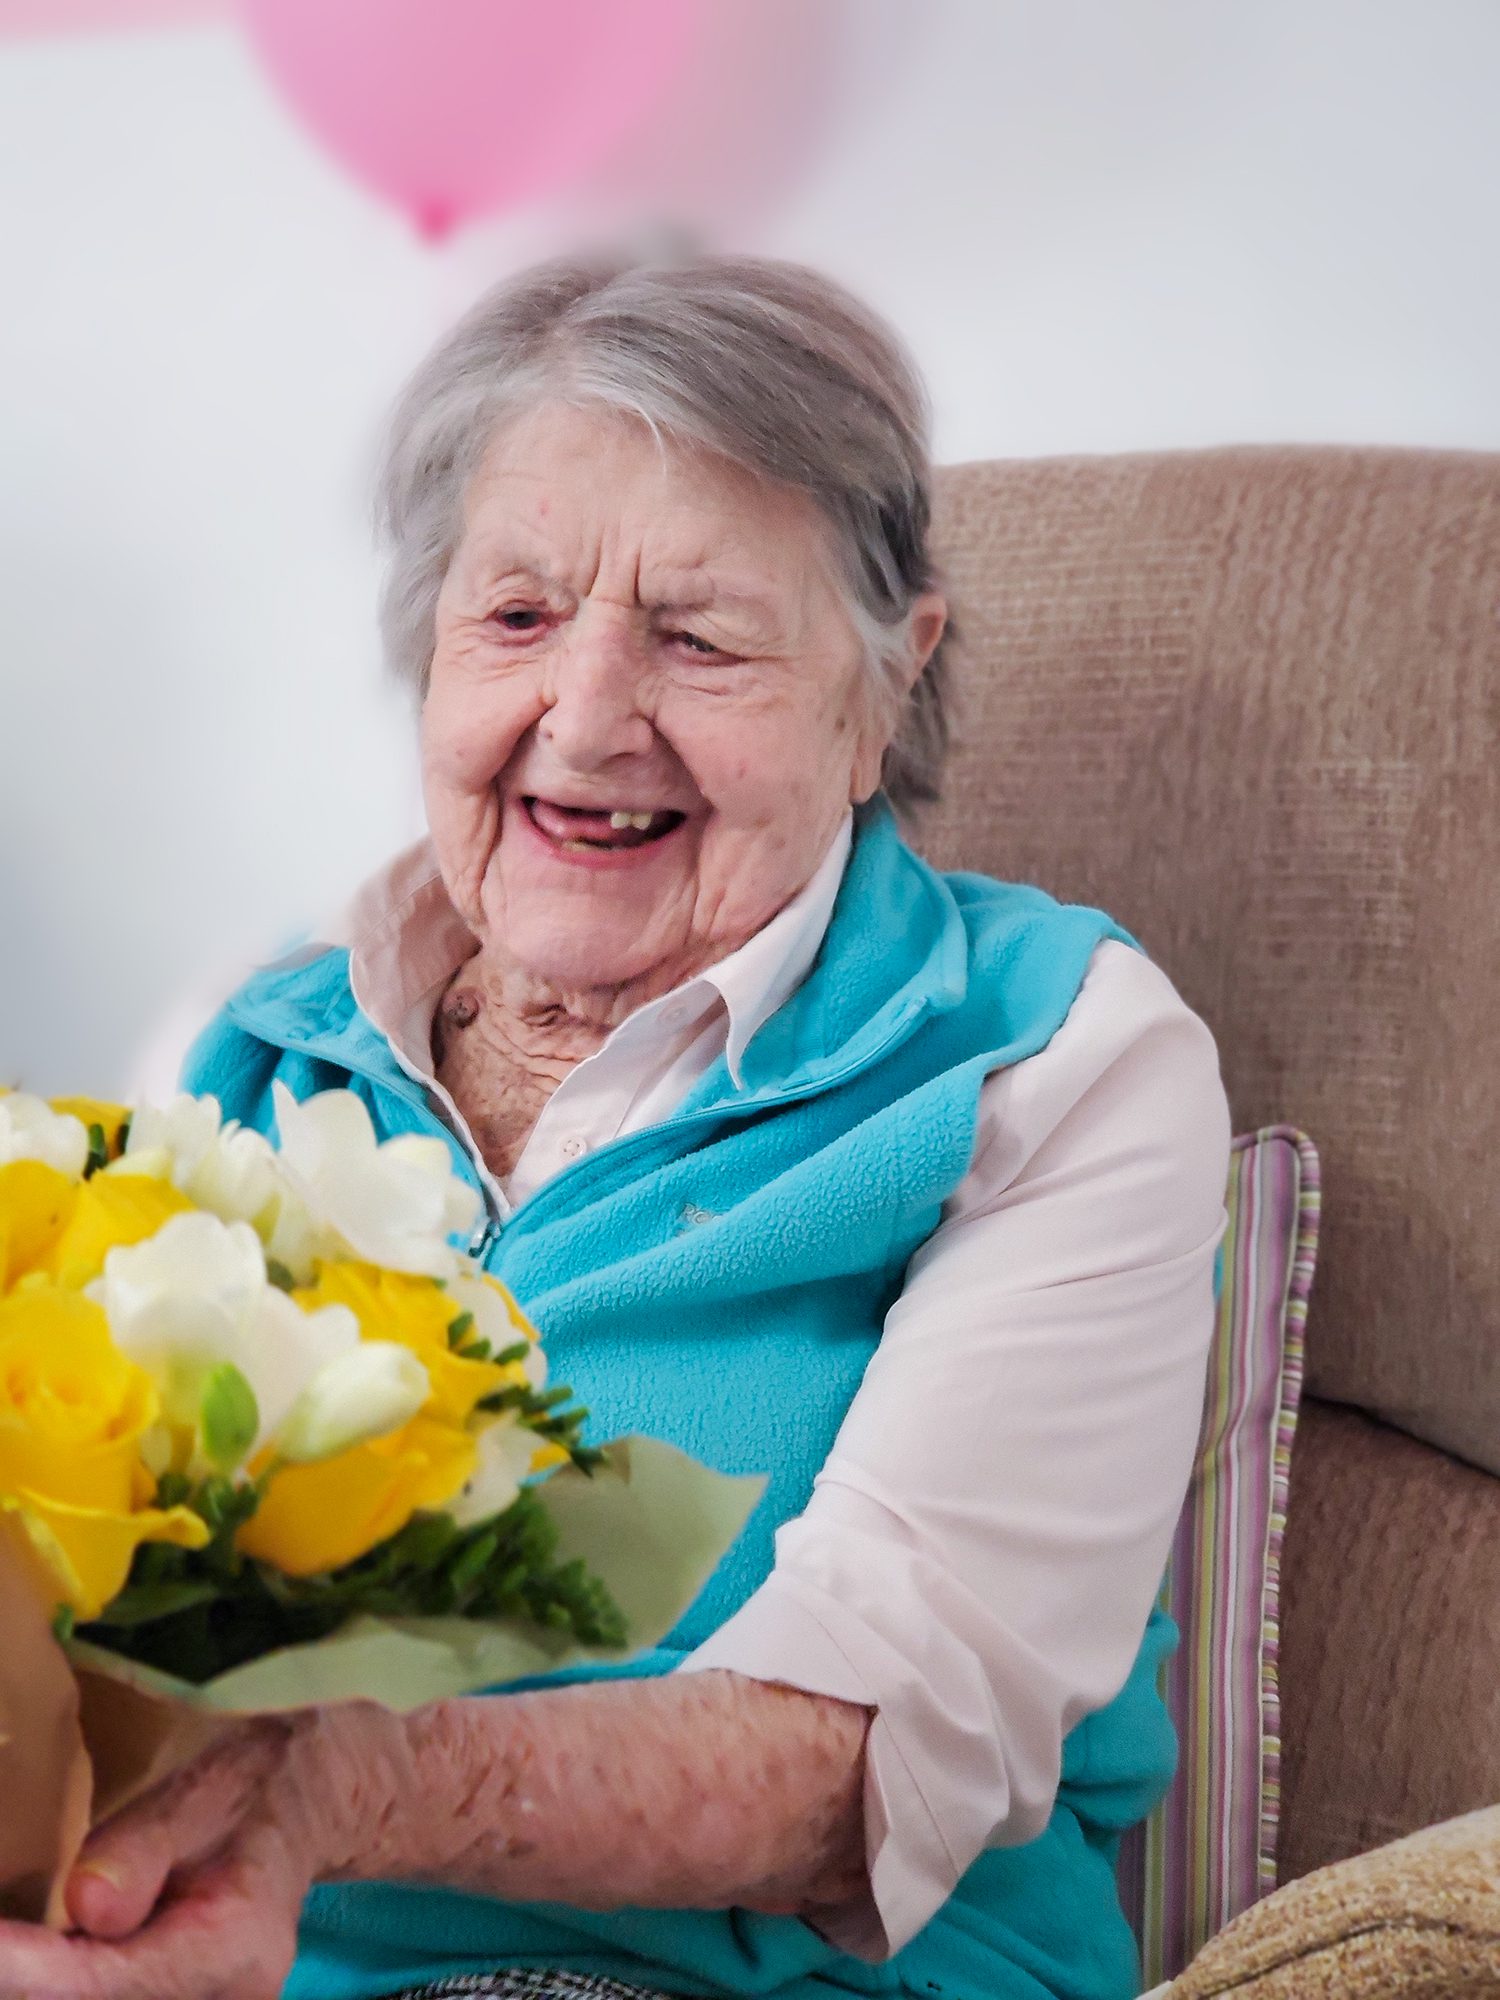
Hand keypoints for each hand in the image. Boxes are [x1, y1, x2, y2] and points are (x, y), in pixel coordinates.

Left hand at [0, 1718, 318, 1999]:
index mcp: (236, 1945)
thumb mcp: (202, 1789)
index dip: (25, 1971)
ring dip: (52, 1982)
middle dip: (33, 1980)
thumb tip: (84, 1905)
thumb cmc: (248, 1787)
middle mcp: (233, 1999)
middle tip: (6, 1934)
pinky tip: (61, 1954)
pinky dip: (78, 1984)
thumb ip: (144, 1845)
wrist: (300, 1811)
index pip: (106, 1982)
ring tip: (32, 1939)